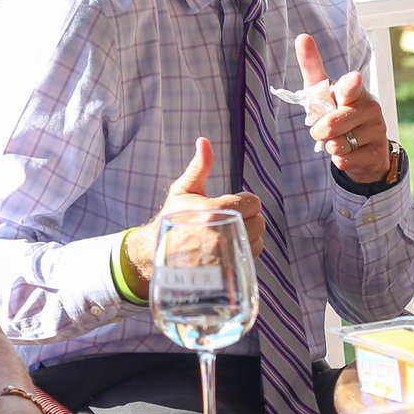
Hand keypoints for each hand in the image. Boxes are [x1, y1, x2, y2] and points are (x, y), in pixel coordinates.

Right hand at [124, 138, 263, 286]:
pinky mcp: (226, 272)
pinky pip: (250, 258)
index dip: (244, 202)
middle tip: (229, 220)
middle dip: (248, 219)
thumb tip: (204, 141)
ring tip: (227, 235)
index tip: (231, 205)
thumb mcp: (182, 191)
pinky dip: (244, 253)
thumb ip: (199, 166)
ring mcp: (224, 257)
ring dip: (248, 237)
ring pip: (257, 241)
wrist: (153, 255)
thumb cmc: (170, 221)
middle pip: (259, 222)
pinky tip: (227, 250)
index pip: (253, 202)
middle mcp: (221, 234)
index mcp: (213, 210)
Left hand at [296, 35, 390, 183]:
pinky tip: (348, 153)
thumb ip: (313, 68)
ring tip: (339, 140)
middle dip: (320, 131)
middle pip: (332, 124)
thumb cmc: (339, 113)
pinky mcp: (377, 152)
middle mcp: (370, 107)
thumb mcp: (324, 92)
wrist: (364, 148)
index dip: (349, 84)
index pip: (350, 86)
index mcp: (354, 90)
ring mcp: (377, 130)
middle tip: (323, 130)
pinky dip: (339, 160)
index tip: (352, 79)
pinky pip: (344, 161)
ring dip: (330, 147)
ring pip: (338, 145)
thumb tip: (302, 37)